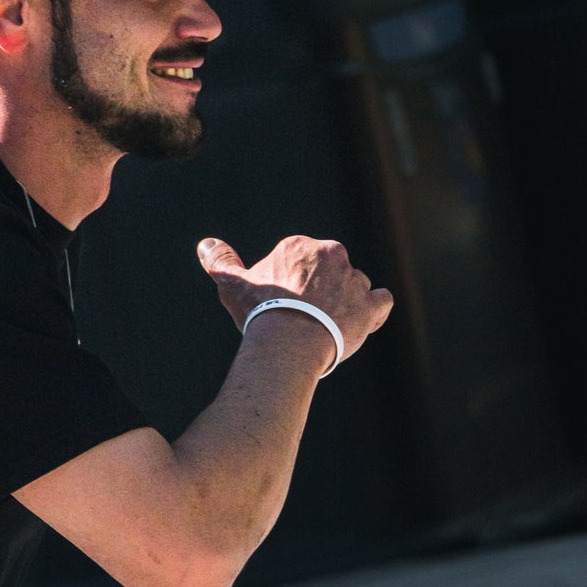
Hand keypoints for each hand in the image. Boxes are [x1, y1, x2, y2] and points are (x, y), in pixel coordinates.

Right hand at [196, 233, 392, 365]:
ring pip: (354, 286)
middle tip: (303, 319)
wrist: (288, 342)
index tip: (284, 305)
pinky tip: (361, 323)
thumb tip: (205, 244)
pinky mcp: (369, 306)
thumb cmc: (260, 313)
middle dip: (320, 291)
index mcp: (300, 247)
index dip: (292, 284)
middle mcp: (332, 255)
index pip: (300, 262)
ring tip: (327, 328)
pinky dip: (375, 311)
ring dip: (345, 302)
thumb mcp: (233, 286)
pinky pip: (381, 301)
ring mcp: (354, 280)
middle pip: (329, 271)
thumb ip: (220, 262)